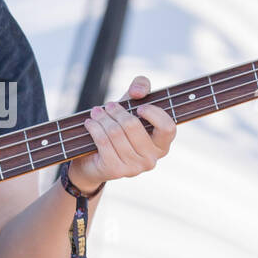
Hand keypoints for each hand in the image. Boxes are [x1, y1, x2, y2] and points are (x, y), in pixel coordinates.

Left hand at [68, 76, 175, 192]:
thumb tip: (138, 92)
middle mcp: (152, 159)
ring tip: (95, 112)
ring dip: (102, 118)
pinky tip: (90, 123)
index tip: (139, 107)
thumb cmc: (119, 128)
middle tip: (107, 106)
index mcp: (162, 145)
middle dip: (117, 111)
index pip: (167, 128)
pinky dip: (94, 128)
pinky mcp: (115, 171)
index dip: (153, 114)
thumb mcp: (132, 104)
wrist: (95, 159)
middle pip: (133, 125)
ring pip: (115, 132)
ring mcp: (134, 168)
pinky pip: (103, 141)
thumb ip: (142, 87)